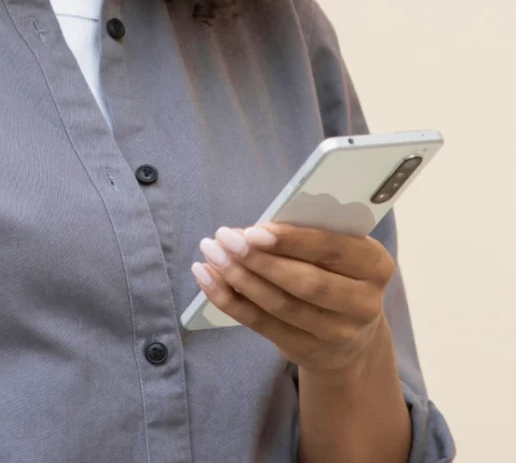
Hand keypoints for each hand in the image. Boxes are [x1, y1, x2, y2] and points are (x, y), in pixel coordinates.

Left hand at [190, 222, 395, 377]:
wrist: (351, 336)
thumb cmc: (335, 273)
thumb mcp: (337, 251)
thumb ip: (306, 237)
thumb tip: (253, 229)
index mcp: (375, 265)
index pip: (332, 249)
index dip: (291, 240)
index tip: (253, 231)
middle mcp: (363, 304)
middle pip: (306, 282)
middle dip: (259, 260)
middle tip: (224, 238)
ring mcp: (337, 333)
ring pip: (280, 305)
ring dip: (238, 277)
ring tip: (211, 253)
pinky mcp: (307, 351)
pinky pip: (261, 324)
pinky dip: (228, 299)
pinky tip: (206, 276)